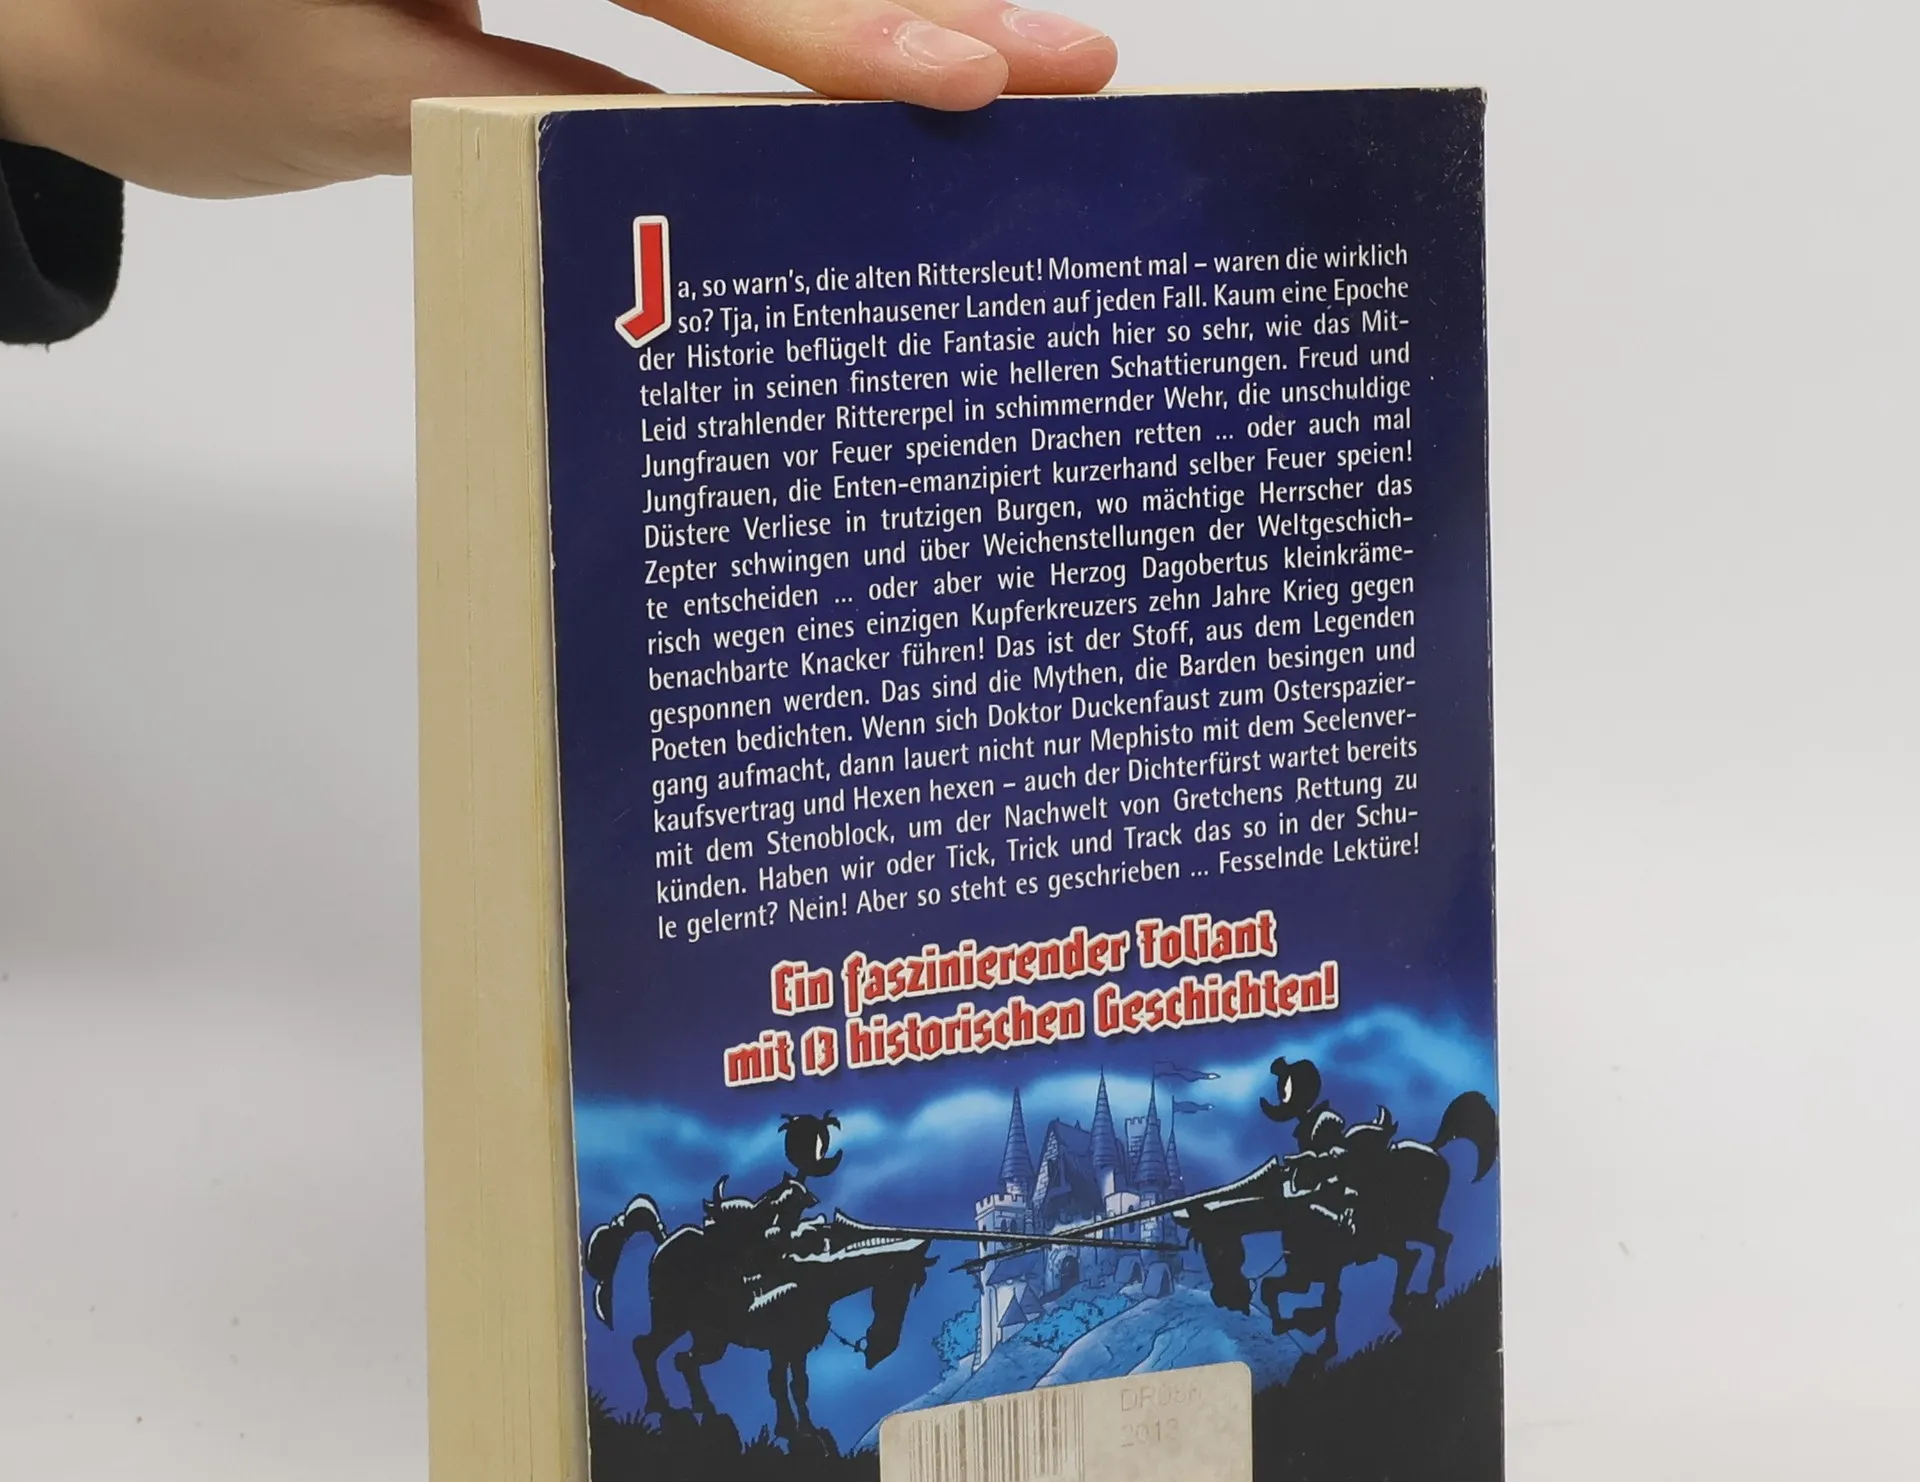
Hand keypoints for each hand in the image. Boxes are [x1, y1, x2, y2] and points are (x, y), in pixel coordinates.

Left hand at [0, 0, 1116, 196]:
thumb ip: (541, 105)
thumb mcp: (351, 90)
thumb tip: (724, 142)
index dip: (831, 23)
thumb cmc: (174, 43)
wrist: (71, 10)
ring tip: (1007, 57)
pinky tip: (883, 58)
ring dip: (865, 9)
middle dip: (902, 2)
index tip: (961, 77)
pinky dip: (783, 30)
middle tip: (1061, 62)